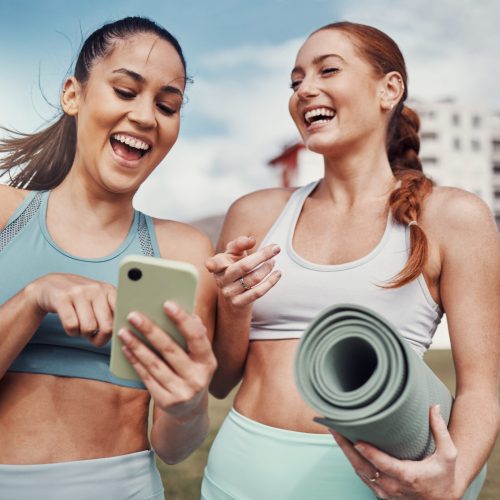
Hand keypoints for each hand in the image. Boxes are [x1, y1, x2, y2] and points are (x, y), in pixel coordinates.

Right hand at [26, 273, 115, 346]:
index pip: (122, 314)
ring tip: (81, 326)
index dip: (118, 329)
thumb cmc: (80, 297)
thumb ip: (112, 312)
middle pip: (107, 326)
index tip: (111, 333)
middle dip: (100, 337)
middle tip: (93, 335)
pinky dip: (72, 332)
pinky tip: (71, 325)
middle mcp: (96, 289)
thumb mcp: (99, 299)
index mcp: (109, 290)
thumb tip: (122, 332)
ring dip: (84, 334)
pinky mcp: (62, 298)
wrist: (50, 285)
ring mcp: (79, 292)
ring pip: (89, 328)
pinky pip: (72, 326)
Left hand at [118, 301, 216, 418]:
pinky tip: (126, 349)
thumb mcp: (199, 357)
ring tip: (124, 331)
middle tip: (133, 315)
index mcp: (208, 362)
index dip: (182, 320)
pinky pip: (147, 378)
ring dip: (137, 346)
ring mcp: (182, 393)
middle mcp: (198, 378)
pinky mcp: (166, 402)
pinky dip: (135, 362)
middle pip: (170, 350)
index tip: (166, 303)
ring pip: (155, 364)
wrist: (190, 411)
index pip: (196, 337)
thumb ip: (195, 336)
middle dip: (150, 330)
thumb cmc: (192, 372)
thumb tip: (189, 313)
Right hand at [205, 235, 281, 306]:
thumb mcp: (234, 255)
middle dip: (263, 255)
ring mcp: (229, 293)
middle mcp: (221, 279)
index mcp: (218, 265)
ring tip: (273, 262)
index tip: (211, 265)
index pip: (216, 262)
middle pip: (244, 266)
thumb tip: (251, 240)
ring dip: (267, 268)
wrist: (233, 298)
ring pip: (253, 279)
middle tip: (276, 248)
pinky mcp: (238, 303)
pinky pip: (258, 292)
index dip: (212, 263)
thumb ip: (240, 243)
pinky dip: (270, 282)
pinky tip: (277, 274)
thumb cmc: (235, 269)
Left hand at [330, 406, 459, 499]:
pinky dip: (352, 461)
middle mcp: (393, 486)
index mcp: (408, 476)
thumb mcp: (448, 455)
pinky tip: (345, 446)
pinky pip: (362, 476)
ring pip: (359, 472)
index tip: (357, 440)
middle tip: (335, 428)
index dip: (369, 453)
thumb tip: (433, 406)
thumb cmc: (444, 476)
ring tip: (336, 432)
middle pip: (363, 468)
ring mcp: (385, 492)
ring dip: (346, 453)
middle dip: (347, 448)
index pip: (384, 464)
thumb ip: (440, 430)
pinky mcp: (381, 493)